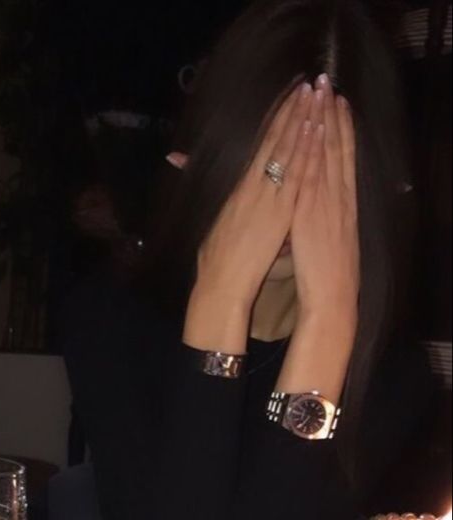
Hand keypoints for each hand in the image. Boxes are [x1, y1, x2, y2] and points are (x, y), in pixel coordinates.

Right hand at [184, 82, 313, 351]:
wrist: (219, 287)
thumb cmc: (216, 267)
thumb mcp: (213, 229)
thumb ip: (219, 205)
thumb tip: (213, 193)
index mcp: (236, 191)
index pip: (257, 149)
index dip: (272, 123)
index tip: (285, 100)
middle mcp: (250, 187)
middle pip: (272, 141)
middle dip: (289, 112)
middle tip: (304, 85)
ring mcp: (265, 197)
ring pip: (285, 151)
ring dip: (300, 121)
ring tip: (313, 96)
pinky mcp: (278, 211)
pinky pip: (296, 173)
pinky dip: (305, 150)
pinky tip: (315, 130)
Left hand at [290, 77, 359, 325]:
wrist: (332, 301)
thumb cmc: (327, 280)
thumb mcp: (329, 244)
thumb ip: (323, 223)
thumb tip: (315, 214)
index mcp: (342, 207)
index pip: (343, 159)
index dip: (341, 129)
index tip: (338, 103)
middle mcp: (338, 199)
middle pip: (337, 148)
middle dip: (332, 114)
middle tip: (328, 82)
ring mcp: (327, 203)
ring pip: (327, 154)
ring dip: (324, 121)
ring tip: (320, 91)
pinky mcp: (312, 212)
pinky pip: (313, 172)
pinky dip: (314, 148)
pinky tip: (312, 127)